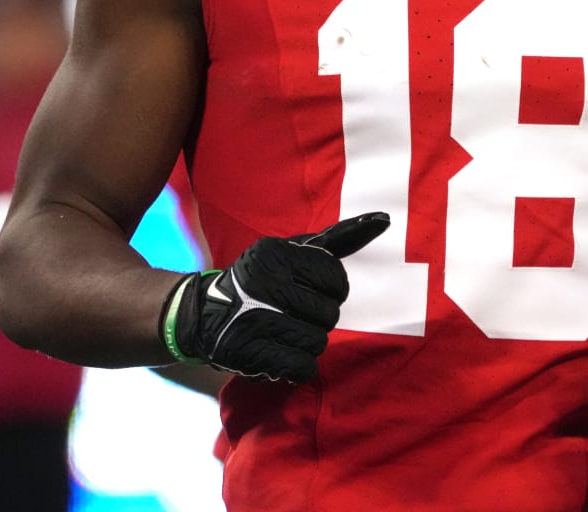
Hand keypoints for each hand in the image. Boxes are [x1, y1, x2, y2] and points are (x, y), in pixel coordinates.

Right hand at [164, 211, 388, 381]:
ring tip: (285, 333)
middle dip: (318, 319)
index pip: (337, 280)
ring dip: (308, 343)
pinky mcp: (248, 351)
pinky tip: (281, 353)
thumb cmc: (262, 279)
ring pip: (318, 342)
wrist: (203, 314)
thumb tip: (384, 219)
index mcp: (278, 253)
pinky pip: (301, 367)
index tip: (312, 292)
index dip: (333, 292)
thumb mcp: (292, 251)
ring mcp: (254, 317)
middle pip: (330, 314)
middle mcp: (264, 281)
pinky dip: (297, 366)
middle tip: (294, 314)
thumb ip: (338, 240)